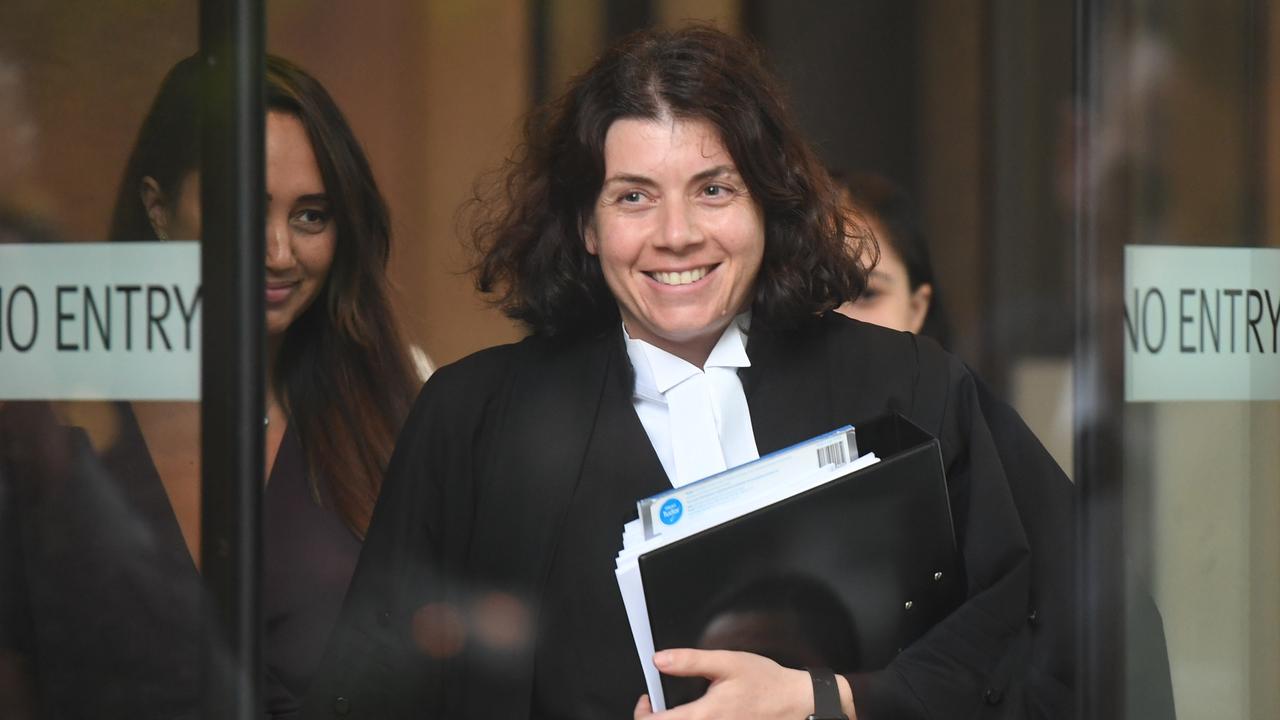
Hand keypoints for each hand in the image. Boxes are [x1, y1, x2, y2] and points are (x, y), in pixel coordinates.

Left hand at [632, 649, 850, 719]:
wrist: (796, 703)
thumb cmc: (766, 682)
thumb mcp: (728, 662)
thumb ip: (691, 661)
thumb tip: (659, 660)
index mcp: (705, 715)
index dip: (643, 714)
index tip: (646, 699)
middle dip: (656, 719)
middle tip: (656, 705)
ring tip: (675, 710)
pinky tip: (697, 715)